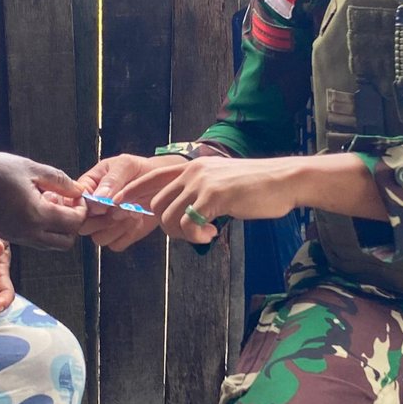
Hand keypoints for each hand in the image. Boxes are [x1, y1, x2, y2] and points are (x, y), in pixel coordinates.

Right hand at [0, 152, 86, 248]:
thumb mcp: (30, 168)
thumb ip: (59, 181)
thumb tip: (79, 191)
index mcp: (36, 216)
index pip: (74, 222)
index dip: (82, 208)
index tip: (76, 194)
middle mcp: (28, 233)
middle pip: (66, 242)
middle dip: (73, 223)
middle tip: (67, 201)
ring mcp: (17, 237)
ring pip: (50, 244)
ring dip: (58, 227)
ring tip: (50, 201)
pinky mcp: (8, 236)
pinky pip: (35, 240)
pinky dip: (43, 228)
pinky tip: (35, 204)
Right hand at [75, 153, 184, 250]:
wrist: (162, 183)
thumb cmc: (141, 170)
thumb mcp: (125, 166)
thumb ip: (111, 180)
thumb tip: (98, 199)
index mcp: (88, 187)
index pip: (76, 203)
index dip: (88, 207)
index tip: (105, 204)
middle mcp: (93, 208)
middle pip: (83, 226)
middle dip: (103, 220)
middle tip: (122, 208)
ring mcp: (105, 223)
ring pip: (98, 238)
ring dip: (117, 227)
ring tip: (133, 211)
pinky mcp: (120, 235)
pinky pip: (116, 244)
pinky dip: (127, 234)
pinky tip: (137, 220)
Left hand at [148, 156, 302, 244]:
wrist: (283, 180)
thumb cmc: (257, 185)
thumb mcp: (222, 182)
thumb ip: (201, 192)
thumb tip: (187, 212)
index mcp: (193, 166)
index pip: (153, 176)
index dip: (134, 190)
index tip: (119, 202)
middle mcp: (193, 171)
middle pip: (158, 204)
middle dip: (167, 226)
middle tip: (191, 234)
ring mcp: (202, 183)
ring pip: (169, 217)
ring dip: (182, 235)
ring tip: (204, 235)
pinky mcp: (214, 197)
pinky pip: (188, 224)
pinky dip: (196, 237)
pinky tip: (213, 234)